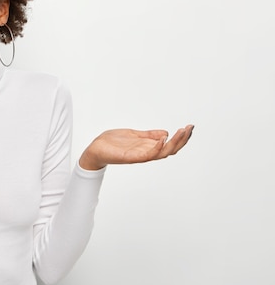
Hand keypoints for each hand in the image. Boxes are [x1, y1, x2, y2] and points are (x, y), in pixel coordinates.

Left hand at [79, 124, 193, 169]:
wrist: (96, 148)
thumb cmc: (113, 143)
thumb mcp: (134, 135)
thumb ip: (149, 135)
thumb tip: (166, 132)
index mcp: (148, 147)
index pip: (170, 145)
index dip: (181, 138)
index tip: (190, 127)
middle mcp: (146, 153)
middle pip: (170, 150)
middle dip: (182, 140)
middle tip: (190, 128)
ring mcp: (139, 156)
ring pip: (162, 153)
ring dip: (174, 143)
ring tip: (181, 131)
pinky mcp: (131, 157)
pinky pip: (147, 155)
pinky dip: (157, 147)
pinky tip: (163, 138)